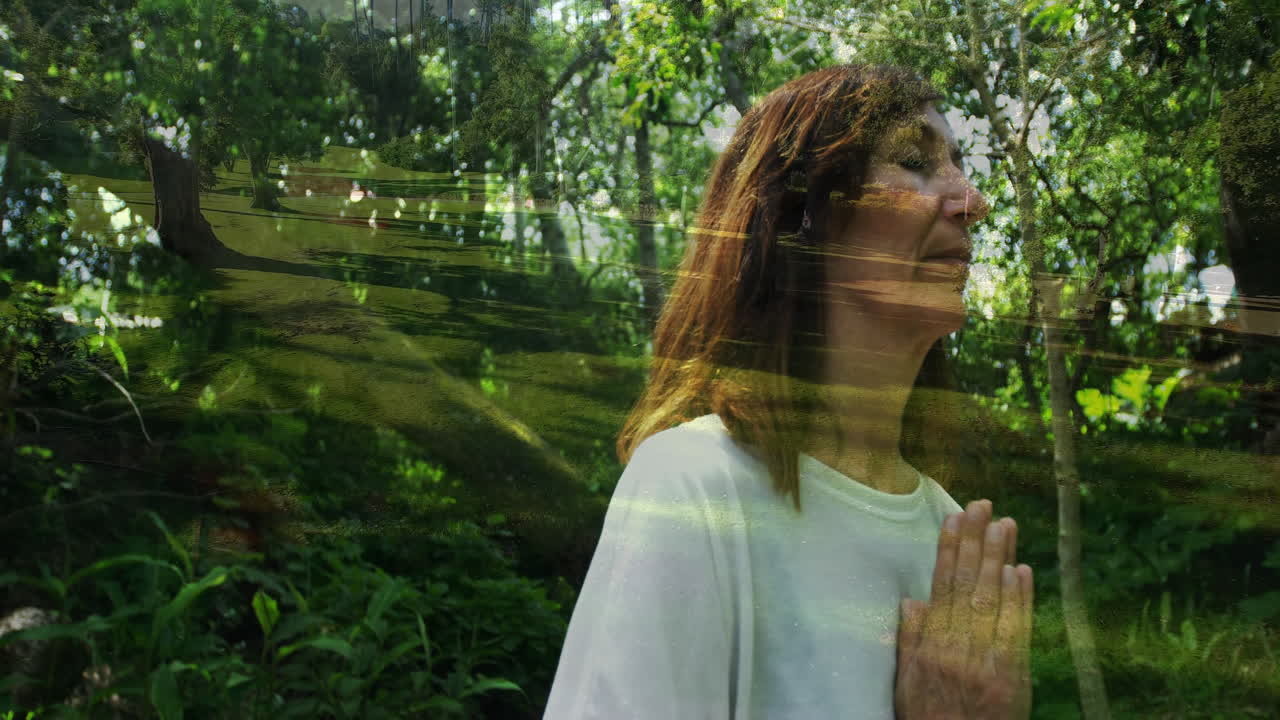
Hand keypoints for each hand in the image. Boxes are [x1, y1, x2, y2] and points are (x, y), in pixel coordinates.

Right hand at [894, 500, 1032, 719]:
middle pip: (968, 586)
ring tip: (1005, 525)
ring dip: (1000, 559)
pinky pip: (1017, 631)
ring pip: (993, 602)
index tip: (954, 518)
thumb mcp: (905, 683)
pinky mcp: (1013, 678)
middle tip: (983, 506)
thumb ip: (909, 642)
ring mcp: (988, 663)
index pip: (940, 588)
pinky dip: (1020, 599)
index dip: (948, 551)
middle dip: (975, 543)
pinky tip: (1021, 571)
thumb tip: (912, 601)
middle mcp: (957, 651)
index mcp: (929, 649)